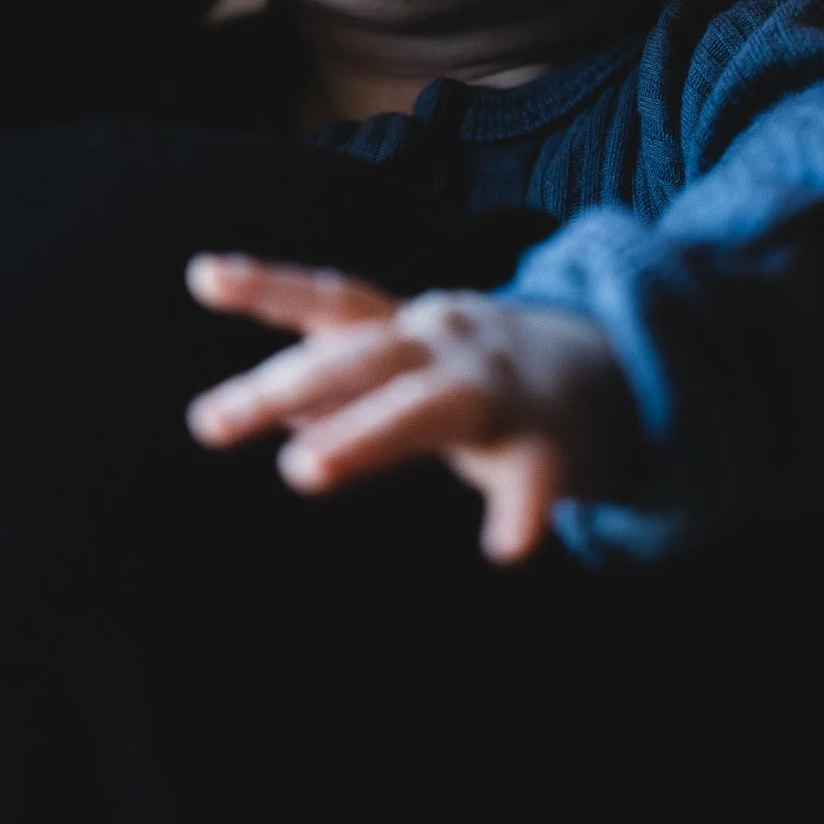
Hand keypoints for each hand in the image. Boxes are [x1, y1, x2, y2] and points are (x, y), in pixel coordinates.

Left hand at [185, 255, 634, 562]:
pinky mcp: (551, 445)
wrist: (620, 373)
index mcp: (408, 328)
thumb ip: (344, 385)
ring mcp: (498, 390)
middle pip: (360, 354)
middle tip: (211, 421)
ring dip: (362, 432)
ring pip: (425, 405)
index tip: (202, 274)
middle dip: (287, 383)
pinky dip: (522, 511)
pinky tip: (506, 549)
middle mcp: (445, 345)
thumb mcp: (414, 366)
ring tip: (302, 470)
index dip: (268, 287)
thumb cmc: (487, 377)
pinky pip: (536, 480)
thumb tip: (259, 411)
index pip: (331, 300)